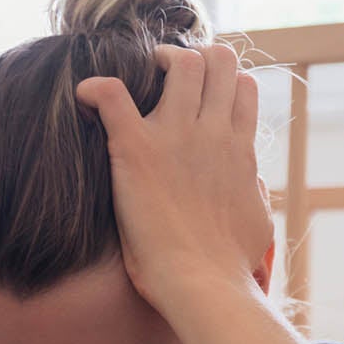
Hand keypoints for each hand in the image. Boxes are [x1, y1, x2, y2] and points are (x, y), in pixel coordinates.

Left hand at [75, 43, 270, 307]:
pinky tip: (86, 97)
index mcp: (240, 149)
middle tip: (167, 77)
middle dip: (193, 57)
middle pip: (218, 59)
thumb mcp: (258, 223)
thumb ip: (253, 194)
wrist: (203, 286)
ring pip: (180, 62)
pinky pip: (112, 94)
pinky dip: (96, 89)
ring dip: (157, 61)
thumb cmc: (229, 266)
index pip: (242, 85)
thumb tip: (251, 188)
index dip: (221, 80)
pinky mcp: (137, 149)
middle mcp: (214, 132)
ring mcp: (177, 136)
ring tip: (137, 78)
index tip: (201, 95)